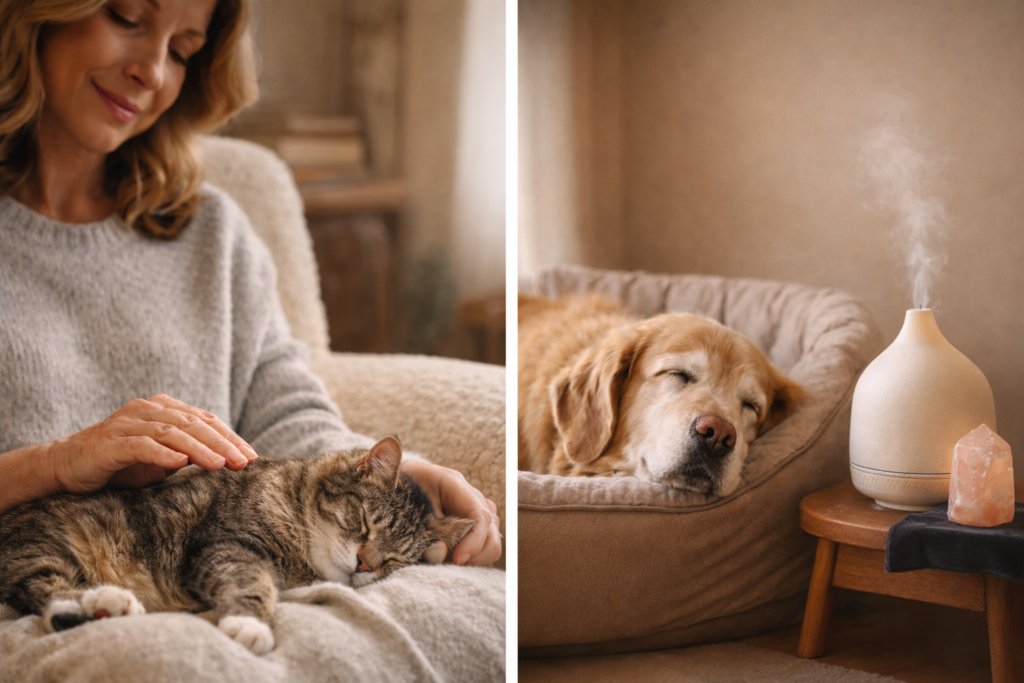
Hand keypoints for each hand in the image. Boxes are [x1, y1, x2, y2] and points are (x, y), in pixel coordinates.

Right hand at [45, 394, 257, 494]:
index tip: (252, 457)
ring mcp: (127, 423)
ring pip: (172, 433)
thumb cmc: (120, 464)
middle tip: (245, 462)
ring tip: (221, 465)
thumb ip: (188, 454)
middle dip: (223, 444)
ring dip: (200, 449)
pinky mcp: (109, 442)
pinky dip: (162, 454)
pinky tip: (180, 464)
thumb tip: (225, 460)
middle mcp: (147, 410)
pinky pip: (140, 445)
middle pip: (193, 424)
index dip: (230, 437)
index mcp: (163, 409)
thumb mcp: (160, 459)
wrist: (65, 466)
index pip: (205, 420)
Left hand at [400, 459, 501, 566]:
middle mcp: (471, 496)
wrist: (392, 485)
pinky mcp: (473, 524)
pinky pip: (483, 546)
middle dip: (477, 554)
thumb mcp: (405, 507)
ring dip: (474, 557)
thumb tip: (442, 552)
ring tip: (448, 561)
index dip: (474, 542)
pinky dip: (471, 558)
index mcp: (454, 484)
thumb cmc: (397, 492)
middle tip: (453, 565)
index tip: (458, 559)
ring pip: (491, 540)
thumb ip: (424, 531)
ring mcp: (475, 510)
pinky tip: (450, 559)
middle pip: (492, 530)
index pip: (480, 515)